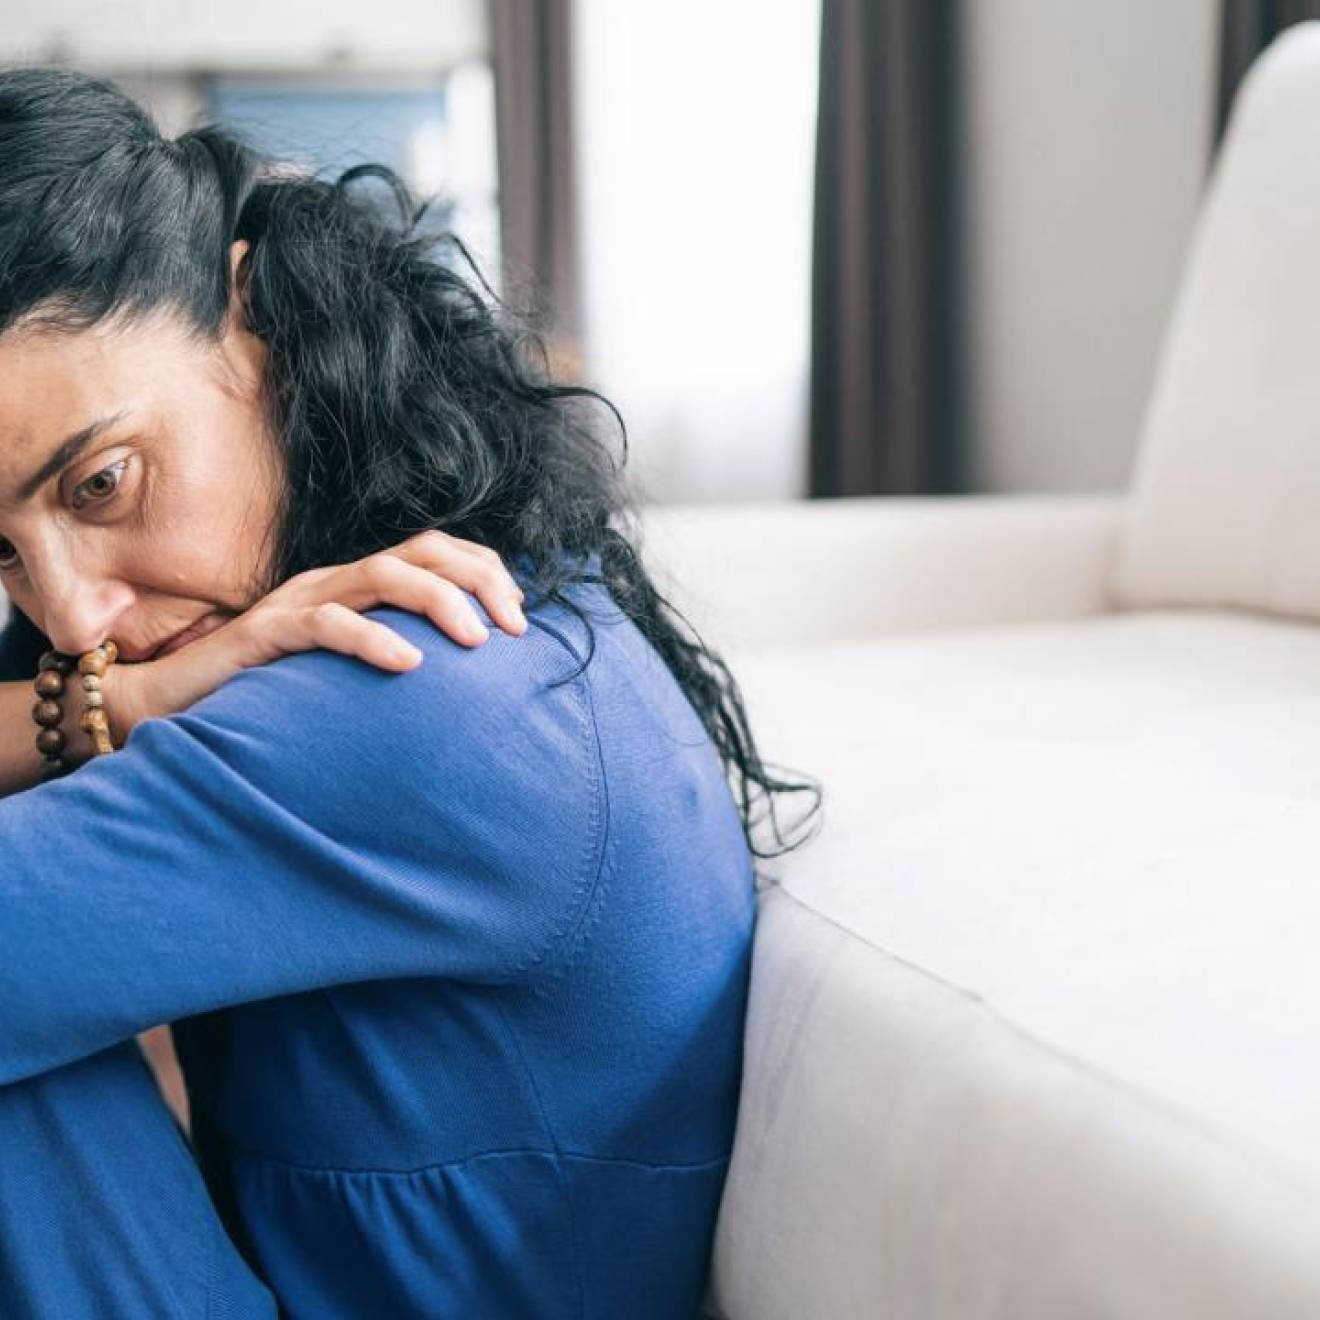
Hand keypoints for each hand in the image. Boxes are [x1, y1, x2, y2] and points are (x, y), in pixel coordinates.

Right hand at [101, 530, 527, 746]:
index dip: (484, 571)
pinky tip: (408, 662)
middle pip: (420, 552)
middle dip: (478, 581)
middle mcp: (333, 581)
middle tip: (515, 628)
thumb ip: (392, 660)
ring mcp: (299, 601)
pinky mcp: (266, 632)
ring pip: (381, 575)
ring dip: (438, 601)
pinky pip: (325, 624)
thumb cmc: (269, 694)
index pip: (434, 553)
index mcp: (356, 586)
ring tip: (477, 641)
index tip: (521, 615)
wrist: (172, 703)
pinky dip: (371, 638)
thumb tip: (460, 684)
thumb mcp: (345, 673)